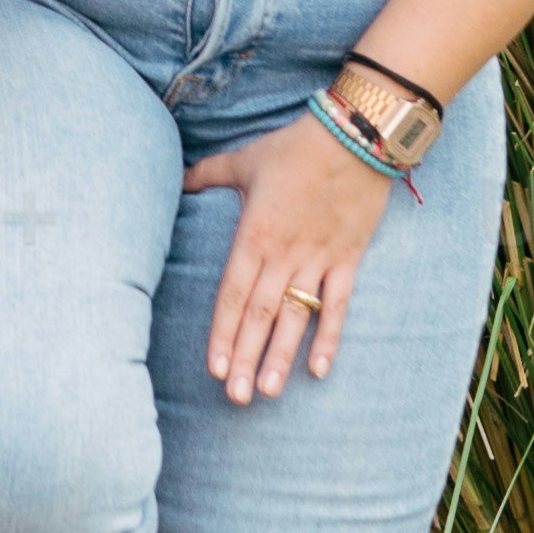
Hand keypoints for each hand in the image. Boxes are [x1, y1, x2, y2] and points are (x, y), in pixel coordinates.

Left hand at [184, 113, 391, 404]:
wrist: (358, 134)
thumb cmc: (296, 146)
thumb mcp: (244, 159)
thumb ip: (206, 175)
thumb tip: (176, 179)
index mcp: (254, 235)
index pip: (233, 294)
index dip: (223, 333)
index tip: (215, 368)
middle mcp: (284, 254)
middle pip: (260, 315)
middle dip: (247, 358)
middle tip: (236, 398)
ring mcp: (318, 259)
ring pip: (295, 317)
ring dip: (282, 356)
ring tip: (269, 392)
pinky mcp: (348, 259)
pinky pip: (338, 305)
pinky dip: (330, 336)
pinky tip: (318, 369)